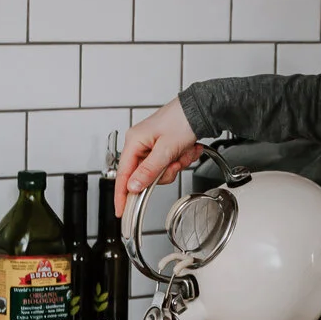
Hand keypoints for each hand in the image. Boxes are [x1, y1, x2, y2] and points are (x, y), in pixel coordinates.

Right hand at [116, 97, 202, 215]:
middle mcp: (140, 144)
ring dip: (176, 164)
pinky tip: (187, 149)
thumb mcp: (166, 149)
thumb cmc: (182, 119)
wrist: (200, 108)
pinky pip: (169, 163)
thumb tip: (133, 187)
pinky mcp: (163, 147)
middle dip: (165, 172)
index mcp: (134, 142)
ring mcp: (152, 146)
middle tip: (175, 162)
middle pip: (146, 175)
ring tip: (184, 152)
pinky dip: (181, 159)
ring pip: (160, 171)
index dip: (122, 195)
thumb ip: (149, 171)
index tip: (120, 211)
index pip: (123, 175)